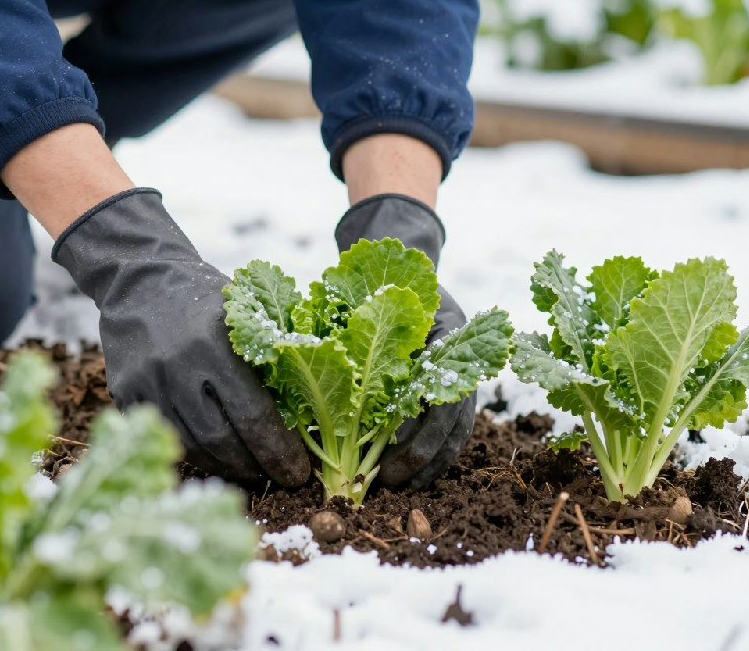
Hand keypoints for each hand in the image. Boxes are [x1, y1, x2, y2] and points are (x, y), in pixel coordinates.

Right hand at [54, 188, 310, 487]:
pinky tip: (215, 455)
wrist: (139, 277)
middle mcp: (176, 365)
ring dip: (226, 467)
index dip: (279, 451)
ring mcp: (146, 383)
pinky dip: (195, 453)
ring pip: (192, 447)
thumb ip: (272, 356)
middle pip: (221, 440)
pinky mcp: (124, 394)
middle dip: (256, 467)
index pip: (253, 415)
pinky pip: (166, 437)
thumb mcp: (244, 311)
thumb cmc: (205, 297)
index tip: (299, 472)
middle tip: (278, 478)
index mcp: (214, 343)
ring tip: (251, 471)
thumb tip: (314, 416)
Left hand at [334, 193, 475, 489]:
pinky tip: (405, 473)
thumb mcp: (352, 300)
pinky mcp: (452, 382)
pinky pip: (449, 426)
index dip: (417, 443)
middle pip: (453, 422)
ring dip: (429, 464)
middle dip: (423, 461)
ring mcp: (461, 368)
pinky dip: (431, 453)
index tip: (390, 471)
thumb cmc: (369, 282)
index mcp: (442, 335)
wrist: (402, 259)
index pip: (440, 403)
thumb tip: (287, 362)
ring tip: (399, 489)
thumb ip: (332, 330)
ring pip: (456, 429)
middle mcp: (458, 354)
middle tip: (391, 488)